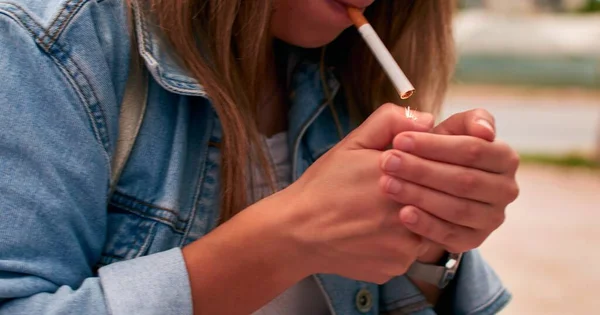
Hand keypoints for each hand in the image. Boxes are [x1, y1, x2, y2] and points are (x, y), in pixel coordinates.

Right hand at [282, 104, 433, 283]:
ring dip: (409, 221)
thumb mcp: (352, 144)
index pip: (435, 168)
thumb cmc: (324, 186)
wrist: (298, 231)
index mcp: (400, 176)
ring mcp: (404, 244)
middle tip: (383, 197)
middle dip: (415, 195)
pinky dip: (394, 243)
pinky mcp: (396, 266)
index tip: (400, 174)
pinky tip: (371, 234)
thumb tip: (428, 119)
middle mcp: (407, 212)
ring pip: (423, 228)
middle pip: (433, 200)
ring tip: (376, 215)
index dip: (420, 169)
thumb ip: (390, 123)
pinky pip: (407, 252)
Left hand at [379, 109, 519, 254]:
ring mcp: (492, 218)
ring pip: (457, 208)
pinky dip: (426, 224)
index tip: (399, 140)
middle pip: (464, 180)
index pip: (473, 149)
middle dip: (421, 169)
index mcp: (504, 157)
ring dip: (419, 195)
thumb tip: (484, 131)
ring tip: (387, 184)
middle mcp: (506, 189)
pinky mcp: (474, 240)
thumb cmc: (435, 153)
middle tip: (387, 162)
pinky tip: (402, 213)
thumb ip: (465, 120)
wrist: (427, 190)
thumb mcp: (447, 131)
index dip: (434, 145)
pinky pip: (450, 235)